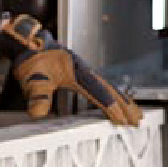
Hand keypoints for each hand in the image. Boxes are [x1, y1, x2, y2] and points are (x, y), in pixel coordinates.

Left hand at [0, 15, 142, 124]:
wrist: (28, 45)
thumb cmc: (31, 61)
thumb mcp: (31, 79)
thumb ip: (37, 95)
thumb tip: (37, 113)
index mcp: (75, 71)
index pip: (97, 91)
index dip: (109, 106)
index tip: (120, 119)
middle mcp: (84, 71)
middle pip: (110, 89)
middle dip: (125, 105)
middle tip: (139, 120)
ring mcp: (84, 72)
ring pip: (109, 87)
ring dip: (124, 101)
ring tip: (138, 114)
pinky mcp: (81, 74)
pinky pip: (102, 86)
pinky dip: (114, 95)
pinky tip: (119, 103)